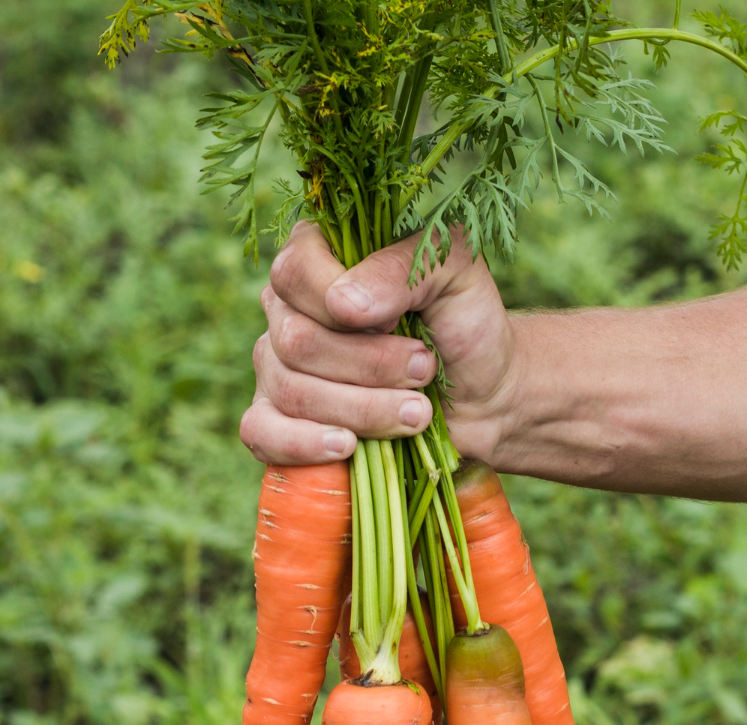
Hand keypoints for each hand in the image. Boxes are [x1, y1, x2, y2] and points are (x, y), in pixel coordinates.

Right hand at [242, 222, 518, 465]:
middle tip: (424, 370)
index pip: (295, 273)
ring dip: (365, 409)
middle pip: (295, 342)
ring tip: (418, 412)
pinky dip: (303, 445)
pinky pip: (261, 434)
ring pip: (293, 392)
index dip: (343, 307)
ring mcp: (276, 366)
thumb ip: (402, 267)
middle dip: (370, 366)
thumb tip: (343, 306)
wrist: (485, 397)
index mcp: (318, 256)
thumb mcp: (453, 273)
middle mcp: (287, 309)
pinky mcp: (279, 420)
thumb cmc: (467, 325)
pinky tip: (347, 447)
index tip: (403, 323)